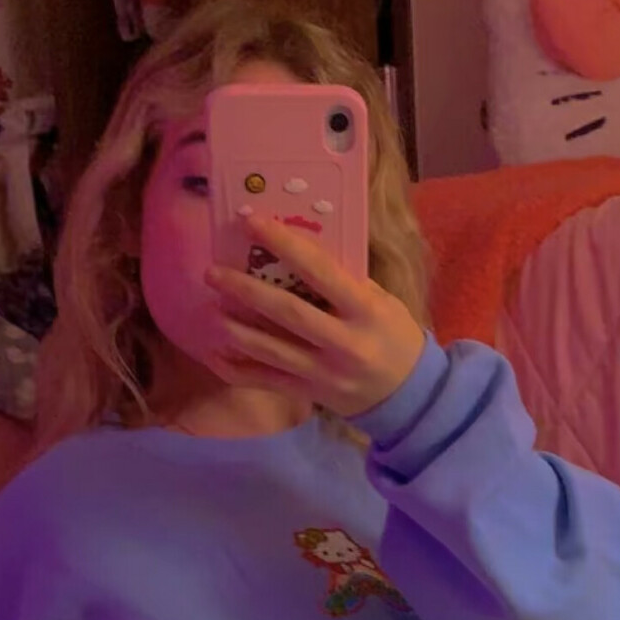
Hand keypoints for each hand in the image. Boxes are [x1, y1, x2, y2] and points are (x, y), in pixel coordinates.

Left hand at [205, 214, 425, 419]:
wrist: (409, 396)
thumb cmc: (395, 336)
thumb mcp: (383, 302)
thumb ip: (345, 281)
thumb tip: (294, 250)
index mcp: (366, 311)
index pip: (320, 272)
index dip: (284, 244)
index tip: (252, 222)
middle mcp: (344, 343)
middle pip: (287, 312)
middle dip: (246, 291)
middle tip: (213, 273)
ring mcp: (324, 373)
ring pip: (270, 350)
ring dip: (236, 328)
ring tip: (211, 308)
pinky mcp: (309, 395)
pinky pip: (266, 381)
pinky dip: (237, 369)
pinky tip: (215, 353)